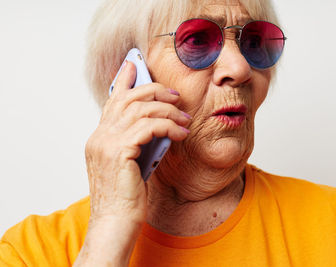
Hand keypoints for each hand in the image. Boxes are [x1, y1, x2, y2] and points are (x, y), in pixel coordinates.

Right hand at [74, 61, 190, 265]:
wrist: (115, 223)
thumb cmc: (125, 197)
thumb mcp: (131, 164)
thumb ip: (137, 142)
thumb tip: (159, 126)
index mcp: (99, 138)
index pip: (112, 101)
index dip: (124, 80)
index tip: (134, 65)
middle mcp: (99, 136)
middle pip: (128, 98)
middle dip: (155, 91)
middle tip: (175, 96)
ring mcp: (106, 143)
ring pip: (141, 109)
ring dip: (168, 111)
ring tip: (185, 119)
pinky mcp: (120, 152)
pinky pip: (149, 127)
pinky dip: (169, 126)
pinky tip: (181, 134)